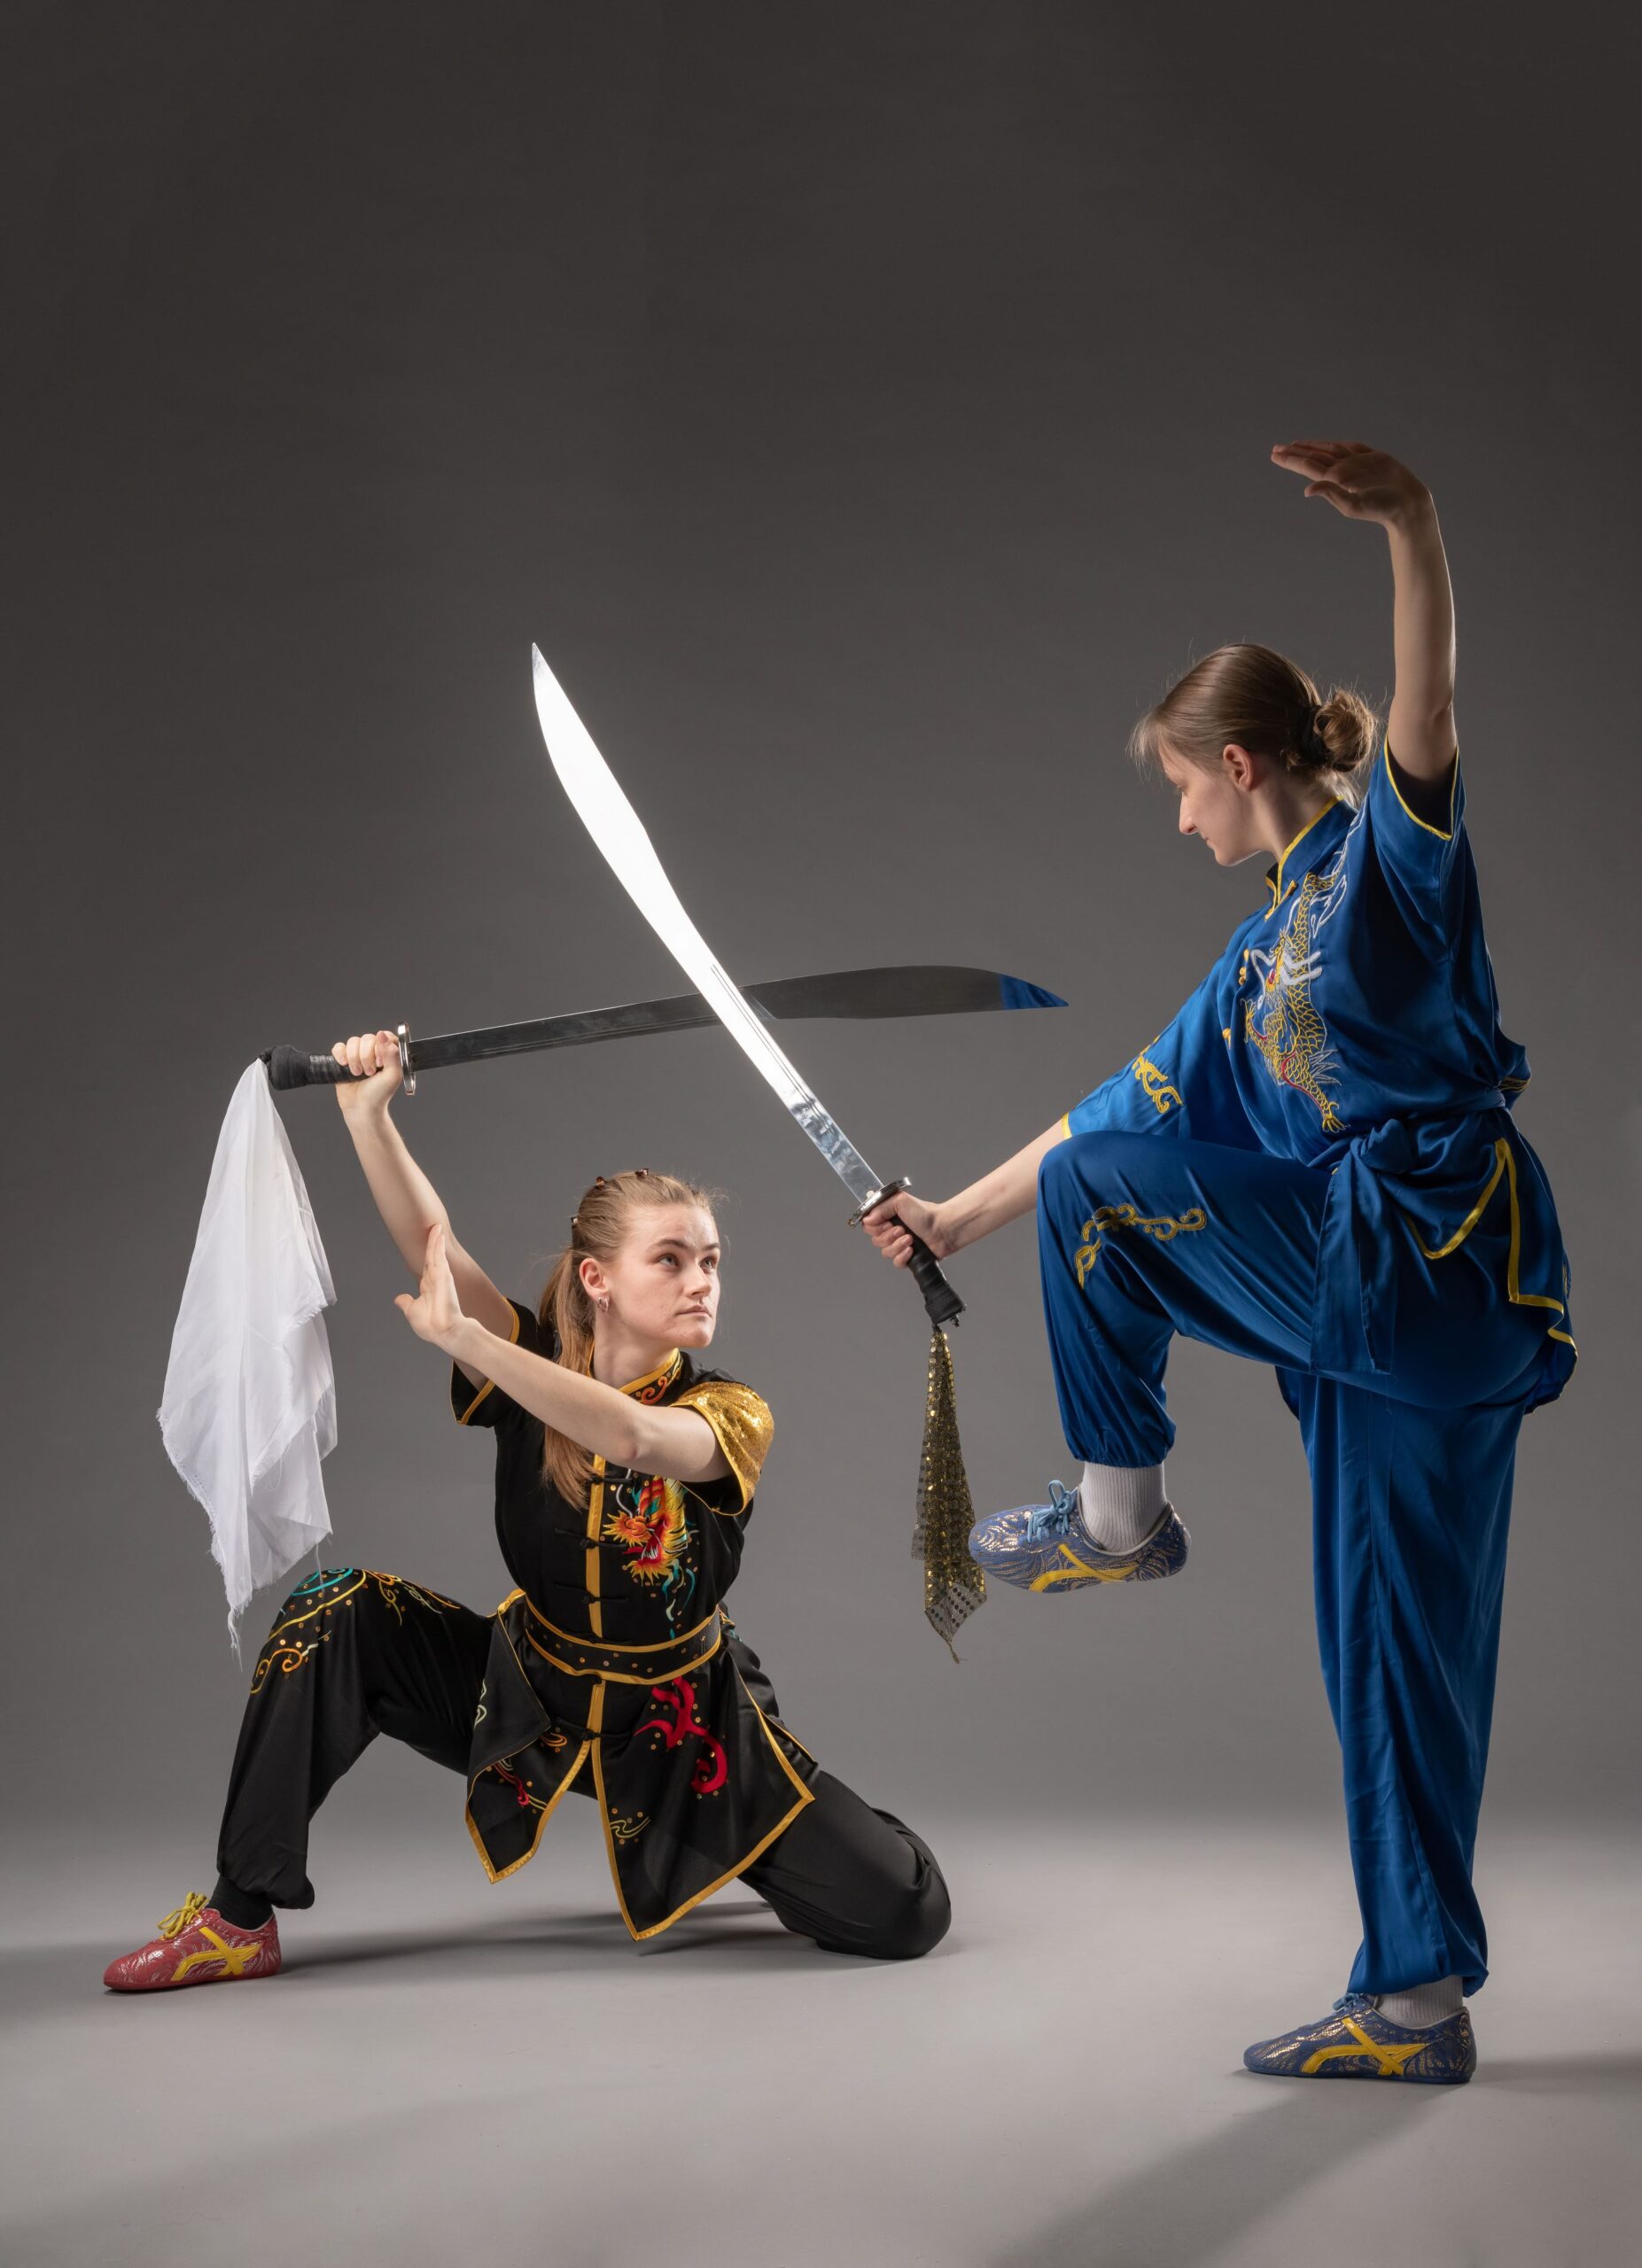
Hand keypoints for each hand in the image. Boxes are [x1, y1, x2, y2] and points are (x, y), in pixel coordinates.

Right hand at [331, 1028, 402, 1117]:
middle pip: (367, 1038)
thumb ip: (392, 1054)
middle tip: (369, 1073)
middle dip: (366, 1057)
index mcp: (388, 1053)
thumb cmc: (380, 1094)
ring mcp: (357, 1054)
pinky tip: (344, 1065)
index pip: (385, 1036)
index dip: (381, 1047)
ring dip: (354, 1059)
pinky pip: (338, 1047)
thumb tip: (382, 1034)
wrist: (362, 1108)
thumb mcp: (393, 1075)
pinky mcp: (343, 1059)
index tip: (380, 1062)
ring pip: (353, 1041)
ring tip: (358, 1074)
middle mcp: (373, 1051)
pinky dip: (340, 1055)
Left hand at [394, 1223, 466, 1350]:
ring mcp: (440, 1276)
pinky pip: (439, 1255)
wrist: (443, 1331)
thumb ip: (406, 1302)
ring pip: (436, 1253)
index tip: (426, 1245)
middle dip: (432, 1242)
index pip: (426, 1266)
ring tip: (436, 1226)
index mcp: (428, 1286)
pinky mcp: (443, 1275)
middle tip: (434, 1228)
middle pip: (432, 1256)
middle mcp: (435, 1279)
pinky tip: (437, 1232)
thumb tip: (399, 1298)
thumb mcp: (412, 1311)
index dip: (426, 1255)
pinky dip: (438, 1243)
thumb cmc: (430, 1325)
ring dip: (436, 1239)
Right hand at [861, 1187, 954, 1265]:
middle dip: (888, 1236)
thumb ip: (880, 1207)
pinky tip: (911, 1250)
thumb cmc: (926, 1213)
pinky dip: (902, 1257)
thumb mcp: (900, 1201)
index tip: (886, 1223)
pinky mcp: (908, 1257)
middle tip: (902, 1230)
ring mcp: (899, 1245)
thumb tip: (867, 1219)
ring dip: (897, 1245)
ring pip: (885, 1252)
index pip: (869, 1226)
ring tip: (910, 1239)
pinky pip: (896, 1263)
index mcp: (888, 1216)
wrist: (943, 1229)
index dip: (875, 1227)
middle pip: (875, 1240)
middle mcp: (892, 1231)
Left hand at [1271, 441, 1431, 529]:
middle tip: (1276, 448)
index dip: (1292, 460)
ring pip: (1329, 451)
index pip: (1308, 466)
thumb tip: (1307, 490)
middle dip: (1295, 453)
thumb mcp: (1352, 505)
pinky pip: (1352, 448)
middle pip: (1314, 458)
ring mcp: (1357, 464)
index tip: (1275, 454)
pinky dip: (1337, 446)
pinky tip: (1326, 446)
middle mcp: (1343, 470)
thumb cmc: (1380, 508)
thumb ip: (1331, 494)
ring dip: (1312, 447)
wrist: (1407, 505)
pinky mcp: (1373, 458)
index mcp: (1335, 480)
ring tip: (1294, 445)